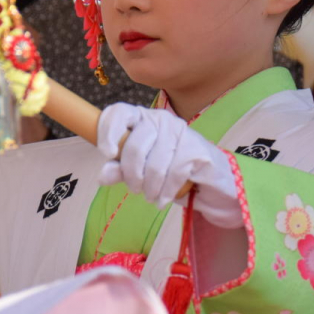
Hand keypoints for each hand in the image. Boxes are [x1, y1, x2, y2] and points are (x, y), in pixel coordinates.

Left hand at [96, 104, 241, 227]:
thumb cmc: (170, 169)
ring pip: (154, 165)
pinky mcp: (196, 150)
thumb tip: (103, 175)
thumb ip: (121, 169)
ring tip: (151, 197)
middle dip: (131, 175)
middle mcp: (161, 119)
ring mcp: (180, 132)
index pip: (119, 113)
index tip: (107, 154)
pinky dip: (165, 192)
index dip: (108, 132)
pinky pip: (173, 174)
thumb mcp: (140, 170)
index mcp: (142, 118)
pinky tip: (163, 200)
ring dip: (150, 188)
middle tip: (135, 189)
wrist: (210, 177)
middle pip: (135, 146)